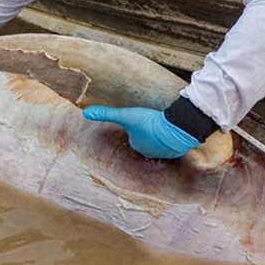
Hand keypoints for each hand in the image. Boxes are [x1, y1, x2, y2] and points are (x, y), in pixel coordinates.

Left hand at [82, 105, 199, 158]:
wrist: (177, 128)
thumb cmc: (150, 123)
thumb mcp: (126, 115)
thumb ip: (106, 113)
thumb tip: (85, 113)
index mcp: (138, 145)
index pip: (134, 137)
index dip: (137, 128)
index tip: (141, 121)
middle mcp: (151, 152)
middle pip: (147, 141)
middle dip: (150, 133)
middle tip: (153, 123)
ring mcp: (166, 152)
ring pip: (161, 143)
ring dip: (162, 135)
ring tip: (165, 125)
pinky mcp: (179, 149)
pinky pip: (174, 143)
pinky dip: (174, 137)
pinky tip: (176, 129)